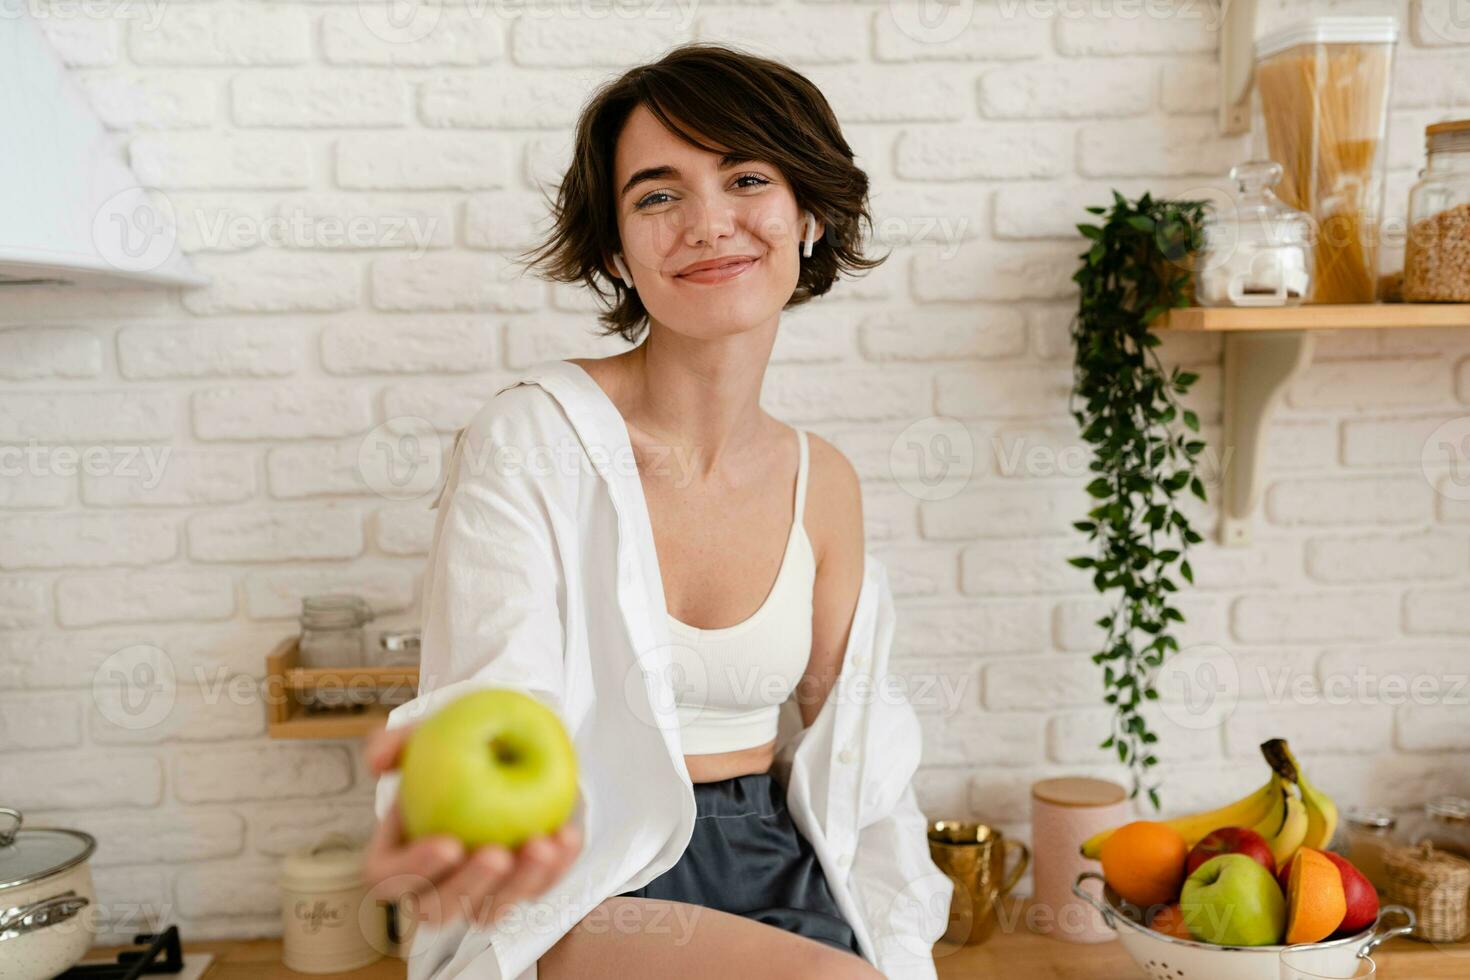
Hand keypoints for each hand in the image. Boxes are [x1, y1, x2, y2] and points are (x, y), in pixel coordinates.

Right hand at [360, 721, 583, 927]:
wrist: (501, 751)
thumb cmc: (452, 751)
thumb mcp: (423, 737)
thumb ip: (394, 744)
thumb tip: (377, 762)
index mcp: (395, 856)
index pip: (389, 877)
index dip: (415, 869)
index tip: (449, 843)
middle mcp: (431, 885)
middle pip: (438, 909)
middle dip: (469, 886)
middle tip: (498, 854)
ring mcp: (476, 894)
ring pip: (489, 912)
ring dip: (518, 884)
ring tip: (542, 846)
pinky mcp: (518, 888)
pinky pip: (536, 891)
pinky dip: (555, 869)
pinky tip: (566, 837)